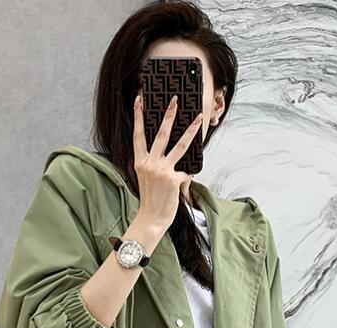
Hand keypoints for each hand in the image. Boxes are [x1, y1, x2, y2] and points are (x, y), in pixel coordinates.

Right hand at [132, 90, 203, 231]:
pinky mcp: (173, 179)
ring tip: (198, 118)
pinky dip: (186, 177)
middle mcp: (149, 163)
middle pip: (161, 134)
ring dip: (190, 131)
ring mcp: (162, 170)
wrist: (151, 218)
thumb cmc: (150, 199)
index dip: (139, 117)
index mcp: (140, 162)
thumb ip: (154, 164)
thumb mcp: (146, 178)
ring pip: (179, 146)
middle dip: (168, 116)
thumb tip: (170, 154)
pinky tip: (183, 183)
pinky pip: (185, 173)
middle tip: (174, 100)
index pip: (138, 135)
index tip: (139, 100)